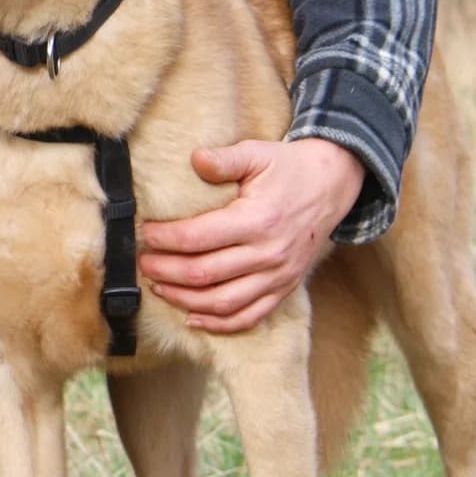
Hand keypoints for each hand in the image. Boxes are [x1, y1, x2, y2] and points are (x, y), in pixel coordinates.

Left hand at [138, 137, 365, 333]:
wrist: (333, 185)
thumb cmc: (288, 167)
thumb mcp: (257, 153)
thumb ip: (225, 159)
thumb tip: (195, 159)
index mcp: (257, 219)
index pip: (198, 237)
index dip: (165, 238)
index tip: (145, 233)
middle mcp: (268, 253)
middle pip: (204, 273)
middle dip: (165, 270)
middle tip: (142, 262)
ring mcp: (277, 276)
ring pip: (222, 302)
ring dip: (183, 299)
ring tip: (158, 285)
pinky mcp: (284, 288)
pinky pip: (250, 316)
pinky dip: (219, 323)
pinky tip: (193, 317)